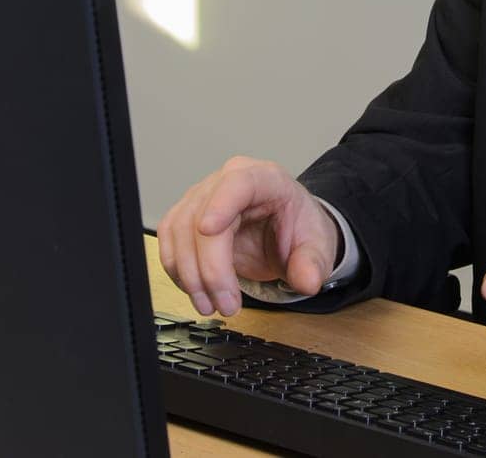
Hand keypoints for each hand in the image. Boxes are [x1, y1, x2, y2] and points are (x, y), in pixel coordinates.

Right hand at [156, 156, 340, 316]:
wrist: (284, 231)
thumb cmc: (297, 229)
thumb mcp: (316, 247)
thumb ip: (313, 264)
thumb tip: (307, 280)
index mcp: (265, 179)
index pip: (237, 184)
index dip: (220, 205)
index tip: (209, 230)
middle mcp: (228, 181)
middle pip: (202, 218)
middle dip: (210, 269)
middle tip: (227, 305)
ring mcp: (203, 196)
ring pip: (179, 231)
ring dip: (190, 275)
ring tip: (211, 305)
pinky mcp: (187, 215)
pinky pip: (169, 239)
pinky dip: (177, 269)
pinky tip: (195, 290)